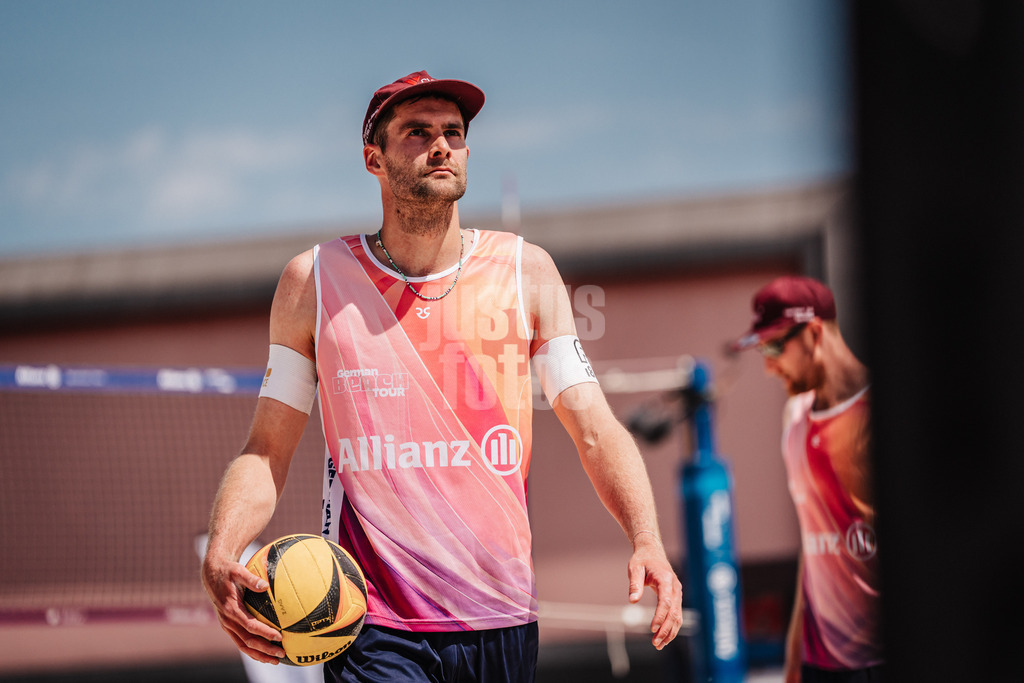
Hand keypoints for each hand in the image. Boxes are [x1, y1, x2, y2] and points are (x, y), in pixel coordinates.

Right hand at [201, 552, 285, 663]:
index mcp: (231, 609)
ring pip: (243, 645)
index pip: (249, 625)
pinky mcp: (229, 626)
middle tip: (282, 653)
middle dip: (264, 649)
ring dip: (259, 654)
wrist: (211, 575)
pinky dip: (252, 650)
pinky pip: (240, 642)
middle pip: (247, 641)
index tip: (279, 636)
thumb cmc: (228, 571)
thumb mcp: (237, 570)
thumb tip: (265, 585)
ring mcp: (227, 625)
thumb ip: (250, 578)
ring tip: (276, 660)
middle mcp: (228, 620)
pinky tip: (265, 654)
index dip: (264, 632)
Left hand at [627, 534, 683, 649]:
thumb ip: (634, 584)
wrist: (652, 551)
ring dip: (670, 631)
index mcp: (666, 579)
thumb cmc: (642, 559)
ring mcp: (677, 593)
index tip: (652, 629)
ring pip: (677, 616)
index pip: (665, 602)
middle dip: (665, 629)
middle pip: (673, 612)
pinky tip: (665, 637)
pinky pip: (676, 614)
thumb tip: (632, 601)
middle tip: (655, 643)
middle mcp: (675, 587)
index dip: (660, 616)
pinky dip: (672, 627)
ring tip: (659, 645)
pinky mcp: (676, 597)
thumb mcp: (634, 568)